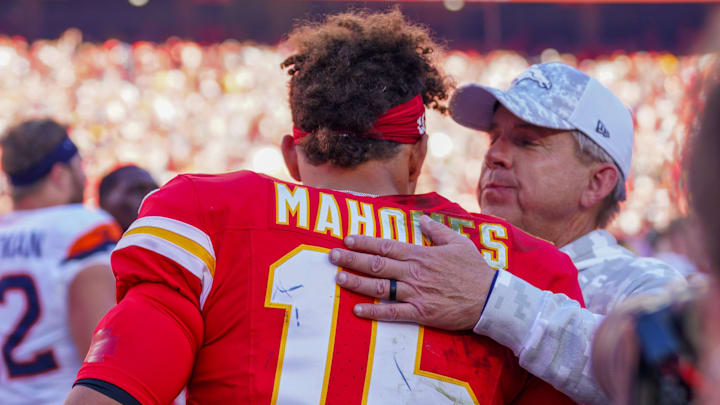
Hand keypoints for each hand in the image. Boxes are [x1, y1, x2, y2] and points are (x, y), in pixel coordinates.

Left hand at [330, 215, 495, 330]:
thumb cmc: (475, 269)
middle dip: (351, 259)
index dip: (364, 242)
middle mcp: (413, 272)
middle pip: (376, 264)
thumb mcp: (458, 243)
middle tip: (332, 256)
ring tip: (338, 278)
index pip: (386, 245)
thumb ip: (437, 230)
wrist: (490, 298)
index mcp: (420, 254)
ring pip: (379, 287)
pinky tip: (356, 309)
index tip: (347, 239)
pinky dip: (373, 312)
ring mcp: (415, 293)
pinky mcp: (420, 312)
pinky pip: (392, 312)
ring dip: (356, 282)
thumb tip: (423, 220)